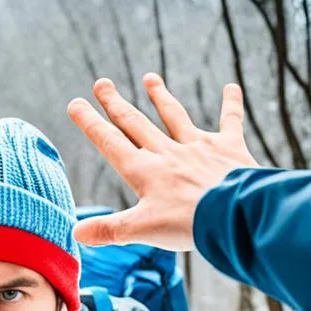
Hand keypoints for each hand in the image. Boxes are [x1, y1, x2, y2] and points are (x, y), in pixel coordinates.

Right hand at [66, 73, 259, 250]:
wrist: (235, 213)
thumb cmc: (188, 223)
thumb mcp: (142, 230)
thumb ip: (109, 229)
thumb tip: (76, 232)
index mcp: (145, 171)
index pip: (111, 142)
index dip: (91, 123)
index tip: (75, 104)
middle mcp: (168, 153)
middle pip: (137, 124)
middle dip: (116, 104)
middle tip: (102, 83)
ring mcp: (199, 148)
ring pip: (175, 117)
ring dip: (161, 97)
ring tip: (150, 78)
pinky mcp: (229, 149)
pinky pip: (230, 122)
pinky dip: (231, 104)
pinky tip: (232, 86)